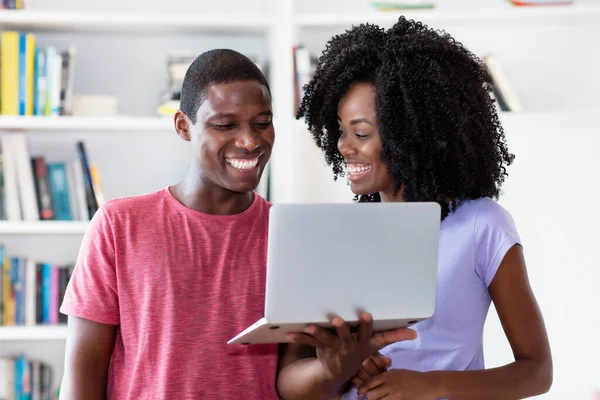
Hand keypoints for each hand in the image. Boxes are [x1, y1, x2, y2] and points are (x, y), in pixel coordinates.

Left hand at [287, 312, 416, 385]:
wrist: (340, 371)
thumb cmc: (359, 352)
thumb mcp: (376, 345)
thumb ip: (393, 336)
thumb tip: (415, 333)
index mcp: (361, 343)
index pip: (366, 333)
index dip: (366, 325)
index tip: (366, 315)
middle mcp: (347, 346)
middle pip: (344, 337)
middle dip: (341, 329)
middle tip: (336, 321)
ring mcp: (332, 348)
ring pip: (325, 339)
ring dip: (317, 333)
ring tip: (310, 327)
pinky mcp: (320, 348)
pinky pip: (308, 342)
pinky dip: (298, 337)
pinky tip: (289, 334)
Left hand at [357, 369, 439, 399]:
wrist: (428, 384)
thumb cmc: (412, 377)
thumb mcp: (397, 372)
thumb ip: (385, 377)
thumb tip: (373, 383)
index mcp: (388, 375)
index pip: (370, 383)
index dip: (362, 389)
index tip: (360, 393)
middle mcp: (390, 385)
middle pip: (371, 396)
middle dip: (371, 398)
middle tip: (374, 398)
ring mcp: (396, 395)